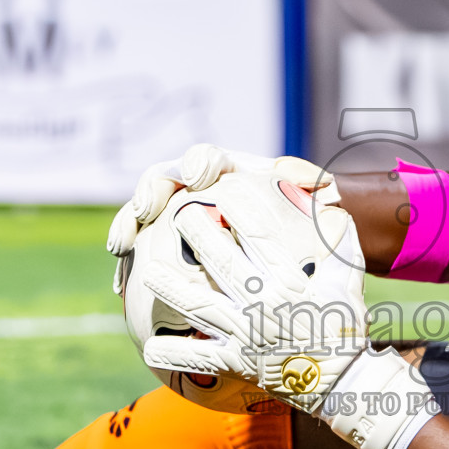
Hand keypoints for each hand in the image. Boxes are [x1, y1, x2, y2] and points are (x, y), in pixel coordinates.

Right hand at [106, 144, 333, 291]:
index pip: (205, 159)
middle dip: (149, 193)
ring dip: (127, 225)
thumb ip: (307, 190)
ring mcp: (171, 210)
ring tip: (122, 246)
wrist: (276, 236)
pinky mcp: (158, 240)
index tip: (199, 179)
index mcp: (223, 170)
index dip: (199, 165)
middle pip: (161, 180)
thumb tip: (327, 185)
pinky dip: (128, 266)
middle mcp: (190, 184)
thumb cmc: (288, 215)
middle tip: (144, 211)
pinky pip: (138, 249)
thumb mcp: (301, 203)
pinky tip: (121, 289)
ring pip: (140, 212)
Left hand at [139, 186, 434, 448]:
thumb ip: (340, 242)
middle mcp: (262, 305)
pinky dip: (173, 355)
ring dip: (170, 287)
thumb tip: (330, 206)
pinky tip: (150, 348)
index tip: (222, 188)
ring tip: (147, 270)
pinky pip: (199, 359)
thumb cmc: (344, 326)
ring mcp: (245, 335)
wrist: (341, 381)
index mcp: (289, 281)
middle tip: (178, 215)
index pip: (258, 235)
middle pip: (220, 263)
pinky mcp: (235, 364)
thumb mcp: (348, 281)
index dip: (237, 207)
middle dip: (197, 234)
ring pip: (199, 305)